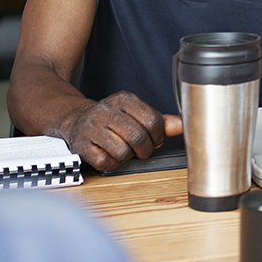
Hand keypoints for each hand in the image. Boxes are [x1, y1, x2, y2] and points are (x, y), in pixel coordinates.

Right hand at [55, 91, 181, 171]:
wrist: (77, 120)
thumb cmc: (112, 119)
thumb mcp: (136, 114)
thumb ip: (161, 121)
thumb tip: (184, 124)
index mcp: (123, 99)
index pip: (152, 120)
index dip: (158, 136)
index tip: (154, 139)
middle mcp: (106, 110)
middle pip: (138, 137)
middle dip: (144, 149)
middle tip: (141, 149)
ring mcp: (91, 127)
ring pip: (123, 151)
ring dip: (127, 156)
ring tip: (122, 148)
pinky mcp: (82, 145)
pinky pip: (106, 162)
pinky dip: (112, 163)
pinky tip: (109, 153)